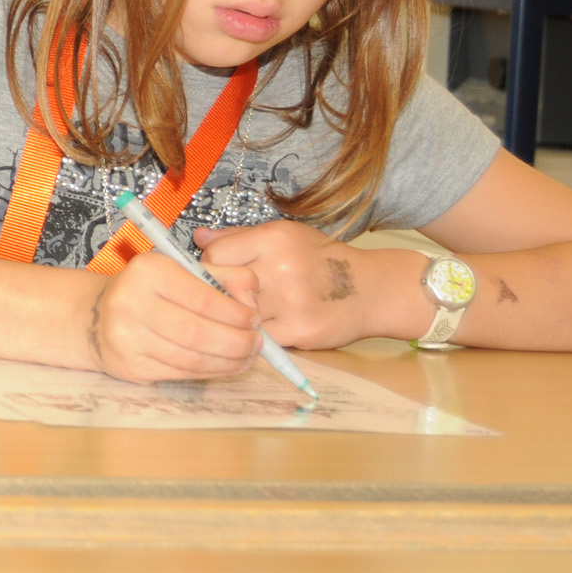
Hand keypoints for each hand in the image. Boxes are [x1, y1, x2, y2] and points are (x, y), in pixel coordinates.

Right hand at [83, 249, 262, 382]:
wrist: (95, 316)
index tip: (254, 320)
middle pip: (198, 332)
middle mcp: (131, 302)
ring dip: (227, 361)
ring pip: (191, 357)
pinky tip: (224, 366)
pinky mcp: (130, 366)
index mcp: (148, 270)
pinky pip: (180, 373)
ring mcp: (127, 337)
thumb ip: (225, 277)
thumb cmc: (149, 291)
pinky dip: (209, 372)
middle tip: (256, 344)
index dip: (237, 313)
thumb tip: (253, 301)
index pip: (204, 297)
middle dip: (237, 342)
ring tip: (245, 357)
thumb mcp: (183, 270)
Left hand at [194, 221, 371, 350]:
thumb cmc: (322, 260)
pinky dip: (252, 334)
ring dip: (232, 316)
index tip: (213, 271)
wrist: (372, 290)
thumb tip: (199, 237)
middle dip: (213, 292)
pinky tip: (260, 327)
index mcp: (275, 239)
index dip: (208, 264)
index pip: (215, 253)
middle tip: (219, 295)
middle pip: (220, 283)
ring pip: (235, 313)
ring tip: (242, 311)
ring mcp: (290, 302)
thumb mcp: (285, 236)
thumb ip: (239, 237)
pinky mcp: (299, 331)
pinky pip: (256, 336)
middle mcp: (281, 268)